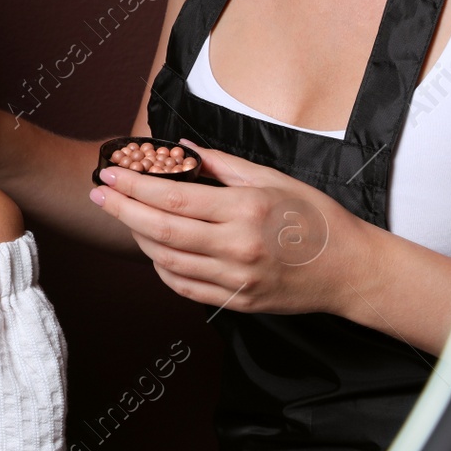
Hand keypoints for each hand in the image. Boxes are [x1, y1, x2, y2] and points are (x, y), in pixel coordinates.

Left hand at [89, 137, 366, 315]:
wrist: (351, 270)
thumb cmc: (316, 218)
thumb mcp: (273, 180)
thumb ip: (221, 164)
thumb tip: (179, 148)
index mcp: (246, 210)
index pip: (173, 199)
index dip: (133, 186)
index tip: (108, 175)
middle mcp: (238, 247)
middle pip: (160, 231)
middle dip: (121, 210)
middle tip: (99, 194)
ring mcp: (236, 280)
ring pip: (166, 261)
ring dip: (138, 237)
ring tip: (126, 216)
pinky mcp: (237, 301)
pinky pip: (184, 286)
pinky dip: (161, 267)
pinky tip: (154, 248)